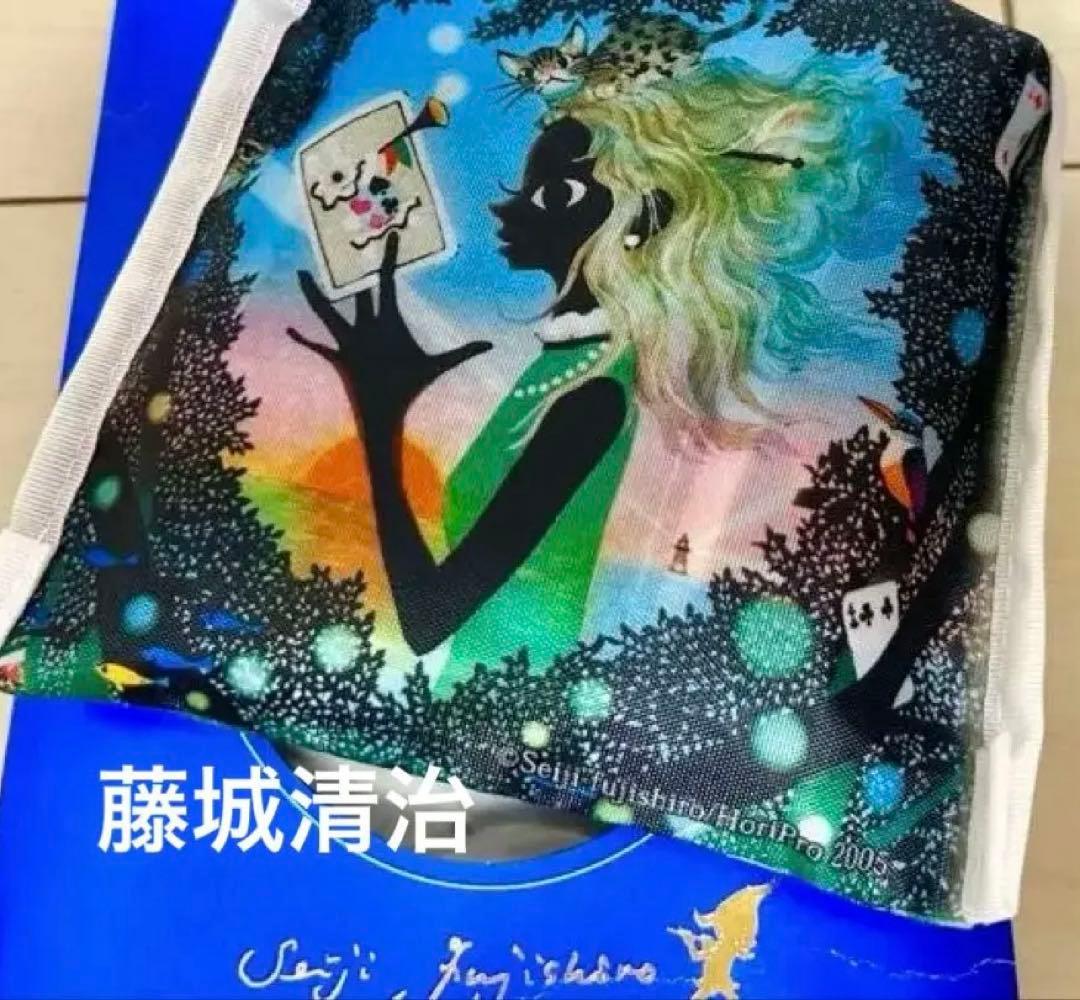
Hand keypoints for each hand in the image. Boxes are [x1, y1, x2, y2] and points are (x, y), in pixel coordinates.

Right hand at [288, 232, 491, 430]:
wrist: (391, 411)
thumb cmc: (410, 386)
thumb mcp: (437, 366)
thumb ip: (461, 352)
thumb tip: (489, 344)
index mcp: (389, 322)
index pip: (387, 284)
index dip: (388, 261)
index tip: (391, 237)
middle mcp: (368, 327)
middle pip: (358, 292)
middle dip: (352, 268)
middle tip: (344, 240)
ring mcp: (351, 342)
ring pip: (329, 313)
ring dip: (315, 296)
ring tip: (302, 274)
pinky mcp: (340, 358)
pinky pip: (317, 347)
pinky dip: (303, 339)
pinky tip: (288, 329)